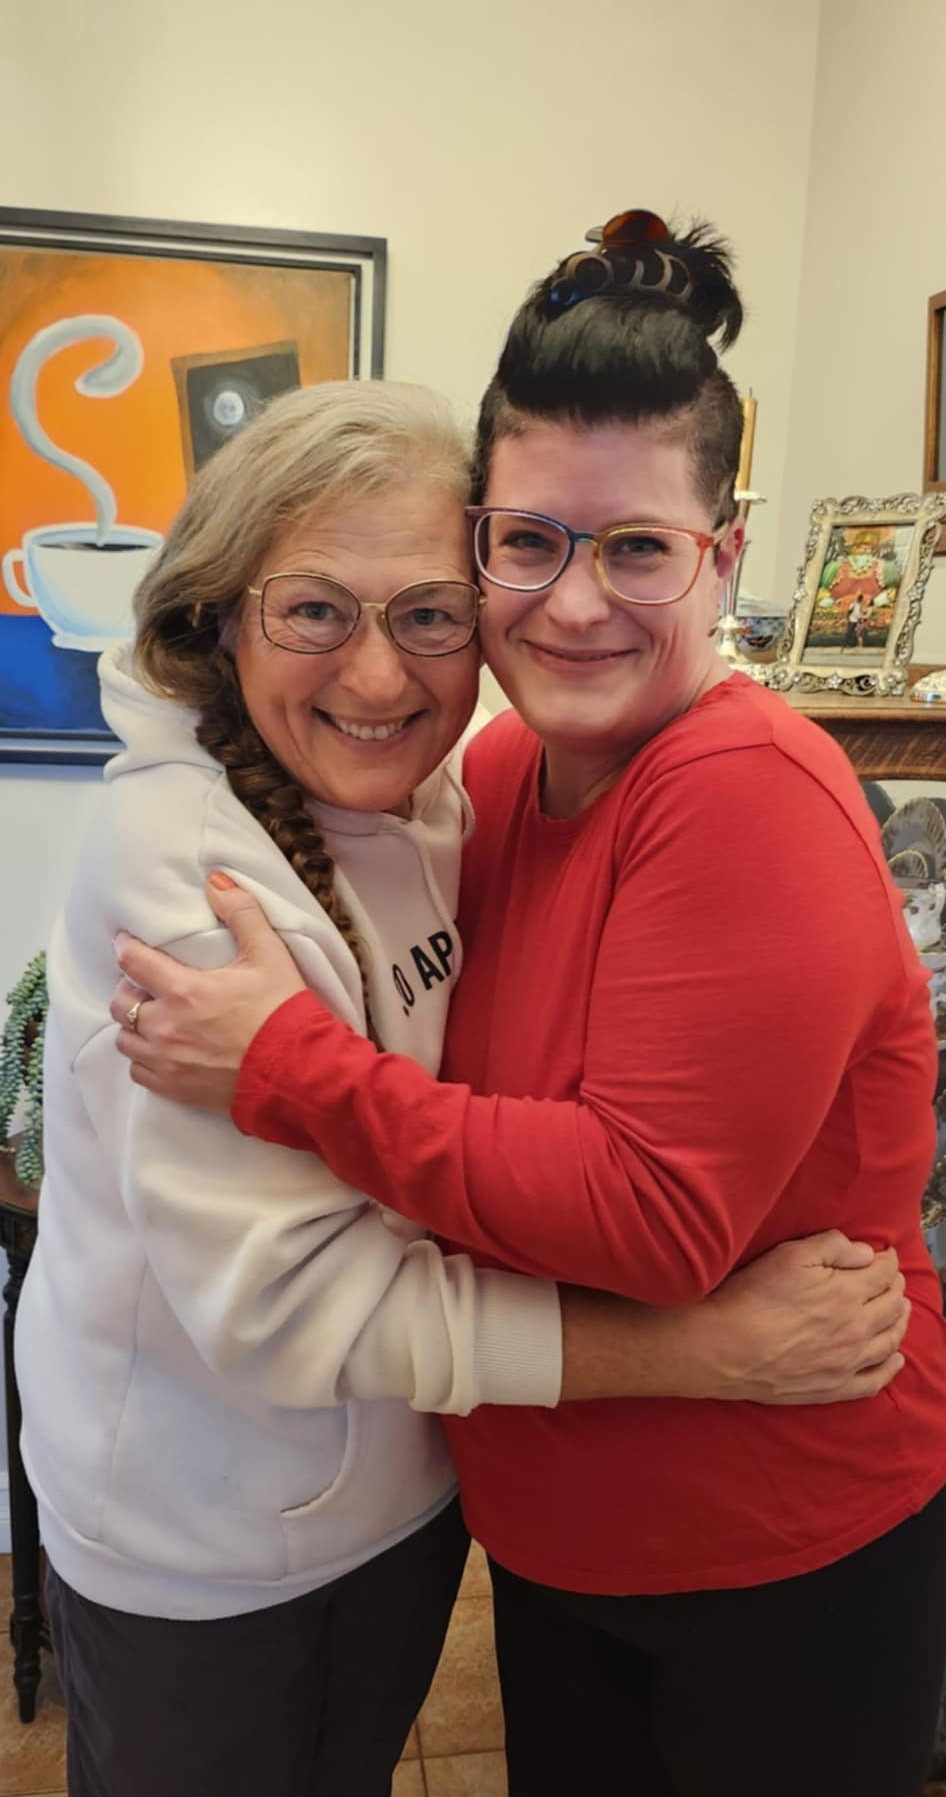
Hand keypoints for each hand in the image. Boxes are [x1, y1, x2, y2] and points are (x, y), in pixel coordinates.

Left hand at [110, 875, 304, 1111]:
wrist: (297, 1073)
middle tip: (144, 984)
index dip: (125, 947)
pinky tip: (161, 1051)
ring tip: (151, 1018)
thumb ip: (241, 912)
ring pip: (125, 1040)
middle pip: (120, 1004)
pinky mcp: (174, 1088)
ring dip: (133, 1026)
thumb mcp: (268, 954)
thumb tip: (216, 880)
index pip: (132, 962)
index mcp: (183, 991)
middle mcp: (166, 1028)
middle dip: (128, 990)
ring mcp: (167, 1061)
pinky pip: (138, 1072)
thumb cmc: (282, 1012)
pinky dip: (143, 1059)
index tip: (126, 943)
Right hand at [691, 1231, 908, 1404]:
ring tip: (899, 1311)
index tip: (884, 1255)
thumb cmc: (752, 1297)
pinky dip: (890, 1368)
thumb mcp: (788, 1255)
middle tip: (891, 1280)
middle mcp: (856, 1329)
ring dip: (900, 1322)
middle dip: (896, 1288)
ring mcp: (848, 1363)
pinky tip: (894, 1358)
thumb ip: (832, 1247)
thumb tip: (867, 1253)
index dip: (887, 1260)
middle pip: (892, 1306)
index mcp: (848, 1293)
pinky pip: (875, 1381)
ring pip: (890, 1341)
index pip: (884, 1273)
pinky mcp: (834, 1387)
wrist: (724, 1348)